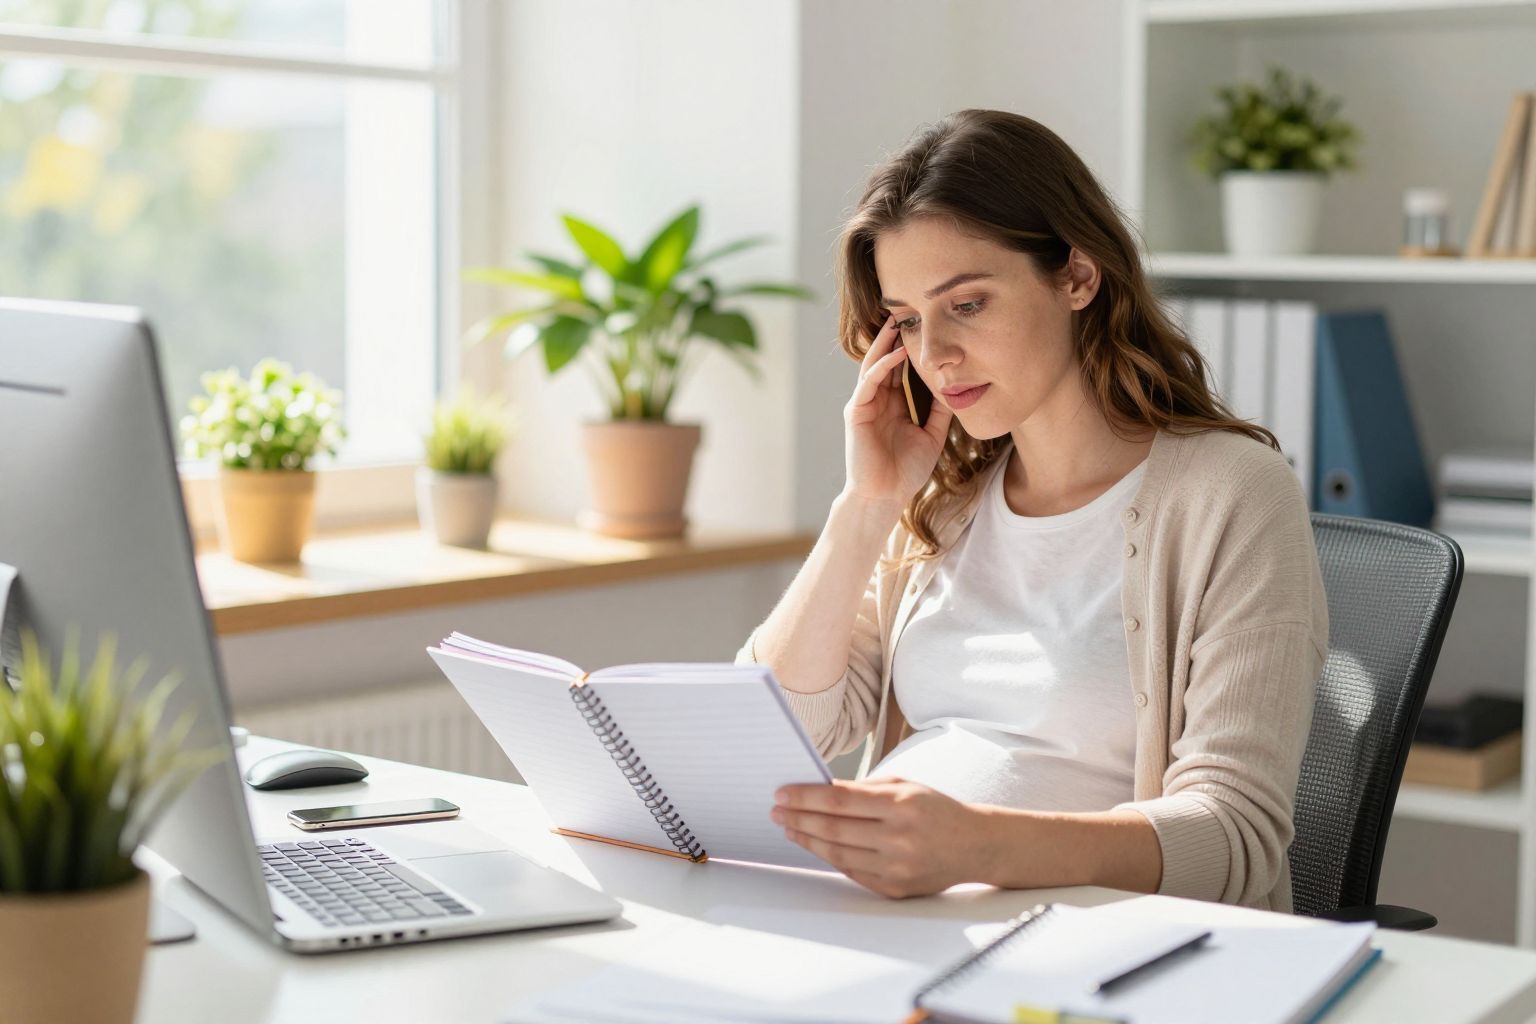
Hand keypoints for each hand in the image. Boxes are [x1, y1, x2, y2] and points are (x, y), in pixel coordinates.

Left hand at [772, 777, 985, 897]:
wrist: (974, 845)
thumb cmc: (936, 809)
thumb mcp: (904, 786)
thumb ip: (864, 790)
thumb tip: (818, 792)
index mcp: (902, 805)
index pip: (840, 800)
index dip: (806, 797)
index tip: (783, 792)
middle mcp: (899, 838)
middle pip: (834, 828)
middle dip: (798, 818)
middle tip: (776, 810)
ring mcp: (897, 867)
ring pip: (837, 854)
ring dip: (807, 839)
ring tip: (789, 827)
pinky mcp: (894, 888)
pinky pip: (851, 872)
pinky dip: (829, 857)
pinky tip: (815, 844)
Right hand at [842, 317, 954, 511]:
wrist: (885, 497)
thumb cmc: (905, 472)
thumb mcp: (932, 435)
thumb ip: (940, 412)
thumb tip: (955, 388)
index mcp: (891, 404)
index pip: (899, 368)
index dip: (909, 347)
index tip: (925, 327)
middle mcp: (875, 400)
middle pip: (884, 359)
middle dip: (894, 337)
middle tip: (908, 312)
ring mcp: (863, 404)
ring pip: (873, 365)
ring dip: (884, 343)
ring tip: (898, 322)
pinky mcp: (856, 412)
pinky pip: (869, 383)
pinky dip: (882, 366)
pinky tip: (897, 353)